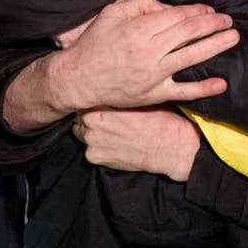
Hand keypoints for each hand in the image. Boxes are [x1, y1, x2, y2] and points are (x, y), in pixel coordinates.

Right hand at [52, 0, 237, 109]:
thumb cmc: (95, 43)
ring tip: (233, 37)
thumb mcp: (112, 15)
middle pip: (189, 33)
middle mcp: (150, 51)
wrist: (78, 79)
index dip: (198, 12)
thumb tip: (167, 7)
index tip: (210, 10)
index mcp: (139, 30)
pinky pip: (184, 92)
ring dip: (215, 46)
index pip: (177, 17)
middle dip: (212, 24)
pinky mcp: (155, 94)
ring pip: (191, 57)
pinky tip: (222, 83)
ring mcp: (154, 75)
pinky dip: (204, 88)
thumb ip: (141, 5)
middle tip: (228, 21)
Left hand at [72, 107, 200, 180]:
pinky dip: (98, 149)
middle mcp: (90, 122)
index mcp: (100, 104)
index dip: (94, 103)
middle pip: (80, 117)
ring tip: (111, 134)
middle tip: (108, 120)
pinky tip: (114, 146)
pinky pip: (89, 150)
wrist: (167, 146)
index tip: (102, 106)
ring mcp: (90, 141)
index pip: (85, 100)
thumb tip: (109, 90)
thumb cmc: (156, 119)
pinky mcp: (94, 157)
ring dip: (92, 133)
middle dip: (91, 118)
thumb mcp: (138, 99)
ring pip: (82, 133)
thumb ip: (117, 96)